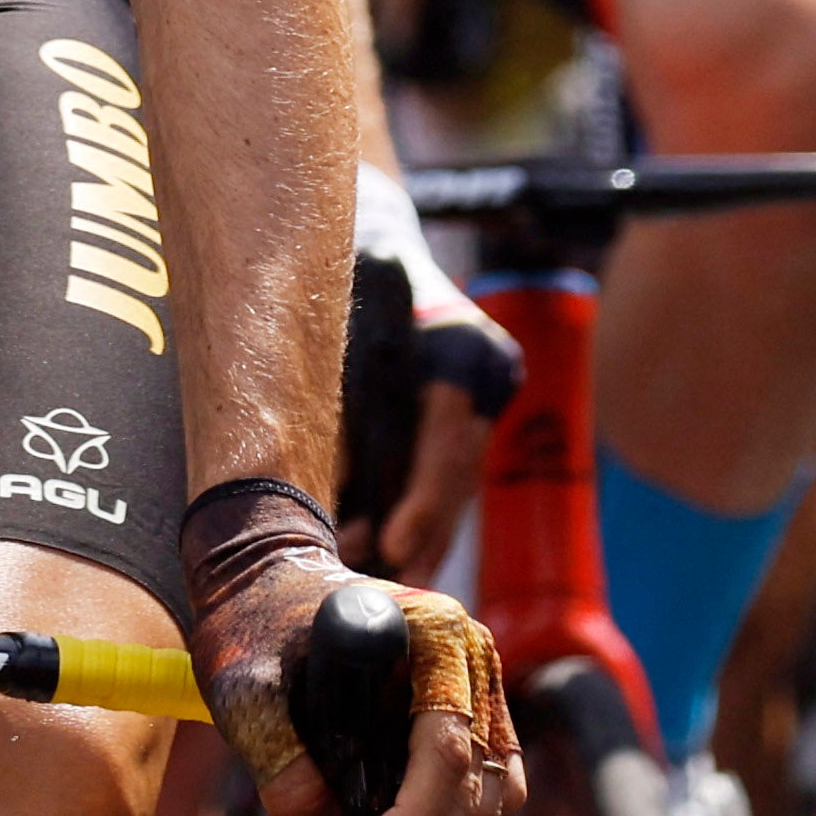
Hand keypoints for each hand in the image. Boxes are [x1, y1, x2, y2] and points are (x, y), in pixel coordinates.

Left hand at [178, 479, 517, 815]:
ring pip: (487, 801)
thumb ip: (273, 747)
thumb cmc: (257, 621)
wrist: (269, 582)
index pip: (441, 745)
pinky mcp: (472, 722)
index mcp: (433, 635)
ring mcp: (480, 692)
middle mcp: (473, 662)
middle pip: (473, 789)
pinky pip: (484, 793)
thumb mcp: (242, 679)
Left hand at [345, 162, 518, 584]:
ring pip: (457, 481)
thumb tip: (325, 493)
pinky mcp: (476, 408)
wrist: (374, 237)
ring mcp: (490, 390)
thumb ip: (340, 405)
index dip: (421, 502)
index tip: (390, 546)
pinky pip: (451, 470)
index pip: (447, 440)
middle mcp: (488, 370)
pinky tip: (397, 552)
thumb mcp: (336, 331)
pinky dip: (423, 510)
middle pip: (456, 473)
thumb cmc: (344, 279)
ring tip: (377, 576)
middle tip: (373, 579)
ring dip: (419, 534)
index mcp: (461, 345)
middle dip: (415, 533)